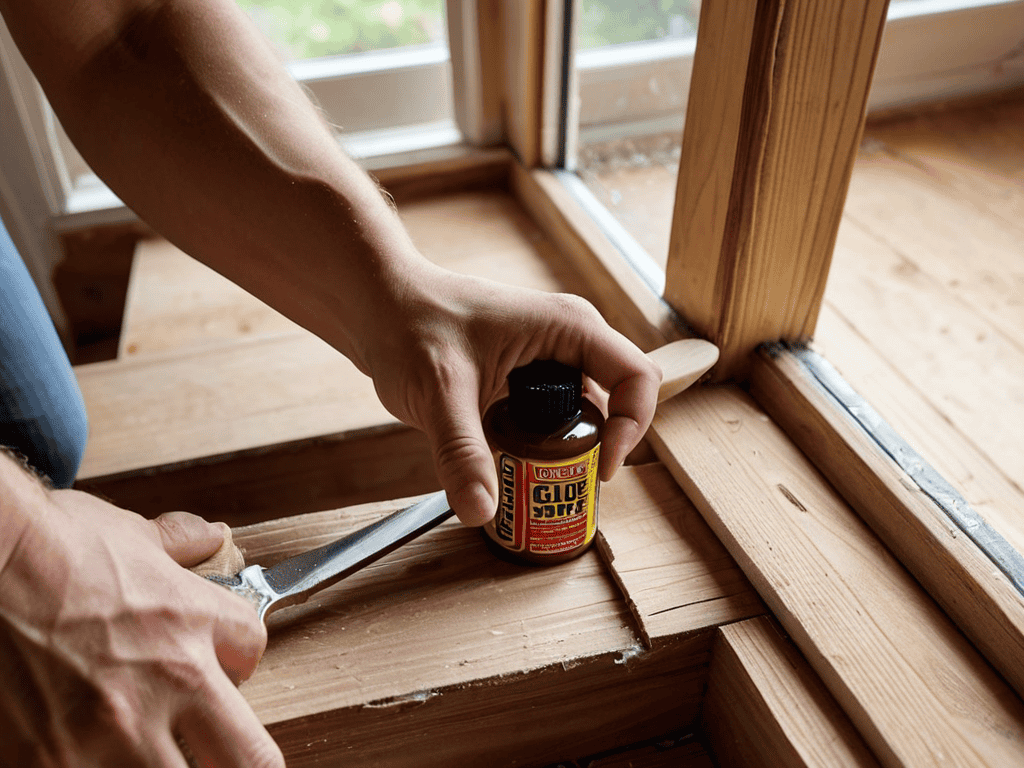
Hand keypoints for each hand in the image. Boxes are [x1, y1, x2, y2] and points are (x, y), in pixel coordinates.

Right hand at [0, 477, 282, 767]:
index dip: (237, 660)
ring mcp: (114, 733)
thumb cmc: (46, 544)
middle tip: (217, 750)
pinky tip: (78, 750)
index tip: (217, 665)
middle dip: (240, 756)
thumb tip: (208, 536)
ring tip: (139, 748)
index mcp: (193, 622)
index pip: (254, 655)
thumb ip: (177, 545)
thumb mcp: (127, 533)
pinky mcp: (52, 764)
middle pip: (253, 759)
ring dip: (166, 766)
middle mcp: (170, 682)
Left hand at [358, 260, 661, 526]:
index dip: (631, 427)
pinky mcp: (529, 379)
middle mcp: (568, 341)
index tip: (600, 468)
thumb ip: (462, 452)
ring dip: (566, 452)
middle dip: (594, 450)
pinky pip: (555, 419)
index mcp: (568, 328)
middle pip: (615, 403)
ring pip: (584, 416)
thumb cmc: (409, 325)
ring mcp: (550, 359)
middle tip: (560, 485)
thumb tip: (482, 510)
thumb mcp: (438, 393)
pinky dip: (542, 447)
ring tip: (531, 478)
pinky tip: (509, 462)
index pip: (636, 378)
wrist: (378, 307)